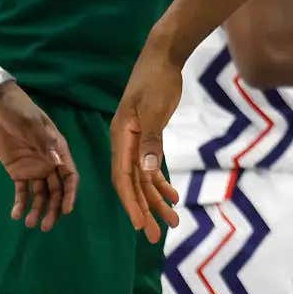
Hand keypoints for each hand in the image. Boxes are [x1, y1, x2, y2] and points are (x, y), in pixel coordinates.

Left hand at [0, 82, 78, 230]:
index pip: (69, 176)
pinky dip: (20, 203)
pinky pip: (22, 191)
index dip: (70, 194)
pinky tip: (16, 214)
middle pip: (56, 190)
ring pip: (41, 194)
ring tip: (29, 223)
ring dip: (38, 209)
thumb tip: (57, 163)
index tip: (66, 210)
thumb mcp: (32, 124)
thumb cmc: (19, 110)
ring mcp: (34, 168)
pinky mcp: (17, 171)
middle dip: (54, 209)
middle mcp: (49, 162)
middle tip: (45, 226)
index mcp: (59, 150)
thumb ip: (44, 143)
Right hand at [111, 49, 185, 241]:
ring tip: (172, 221)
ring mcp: (137, 141)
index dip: (131, 203)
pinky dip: (161, 182)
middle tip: (155, 235)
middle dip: (144, 210)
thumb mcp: (155, 111)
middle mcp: (125, 144)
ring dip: (156, 200)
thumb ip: (151, 141)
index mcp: (121, 138)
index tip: (140, 225)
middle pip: (133, 184)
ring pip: (144, 178)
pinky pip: (151, 166)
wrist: (163, 58)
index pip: (123, 178)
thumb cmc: (156, 81)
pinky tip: (172, 196)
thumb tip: (147, 172)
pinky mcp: (148, 137)